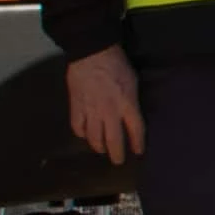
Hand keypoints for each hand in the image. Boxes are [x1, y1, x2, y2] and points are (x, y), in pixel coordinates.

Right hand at [65, 46, 144, 163]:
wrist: (91, 53)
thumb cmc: (117, 63)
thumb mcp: (133, 81)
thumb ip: (132, 100)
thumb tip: (132, 113)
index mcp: (127, 104)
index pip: (136, 130)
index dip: (137, 143)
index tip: (138, 152)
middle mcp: (110, 112)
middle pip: (114, 140)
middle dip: (117, 154)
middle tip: (118, 161)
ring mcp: (91, 111)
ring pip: (94, 138)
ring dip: (99, 147)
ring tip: (102, 150)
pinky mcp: (76, 107)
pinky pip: (77, 127)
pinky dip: (81, 134)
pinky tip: (85, 135)